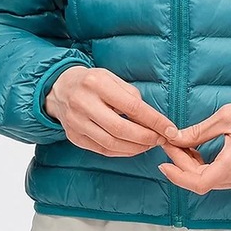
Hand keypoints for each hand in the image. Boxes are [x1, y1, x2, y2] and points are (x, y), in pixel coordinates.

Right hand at [44, 66, 204, 172]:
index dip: (154, 121)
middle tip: (161, 139)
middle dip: (147, 138)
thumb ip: (131, 96)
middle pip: (121, 129)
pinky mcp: (74, 137)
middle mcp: (83, 104)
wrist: (59, 89)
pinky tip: (134, 148)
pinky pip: (103, 150)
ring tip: (150, 144)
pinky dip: (122, 152)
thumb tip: (152, 119)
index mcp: (96, 84)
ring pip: (112, 144)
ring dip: (136, 148)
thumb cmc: (92, 82)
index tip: (170, 130)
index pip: (132, 107)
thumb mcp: (111, 78)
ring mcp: (76, 123)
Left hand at [159, 95, 230, 193]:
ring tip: (184, 148)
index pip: (198, 183)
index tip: (164, 162)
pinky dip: (210, 169)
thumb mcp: (225, 117)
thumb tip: (175, 138)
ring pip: (214, 182)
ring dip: (195, 168)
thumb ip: (197, 132)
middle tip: (172, 146)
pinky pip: (225, 179)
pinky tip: (201, 154)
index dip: (177, 176)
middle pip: (204, 182)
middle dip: (183, 166)